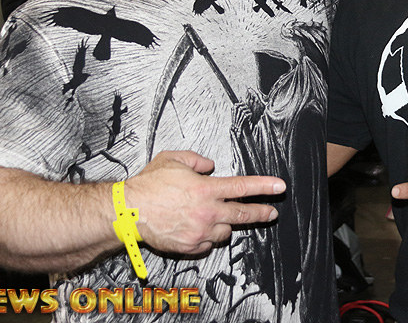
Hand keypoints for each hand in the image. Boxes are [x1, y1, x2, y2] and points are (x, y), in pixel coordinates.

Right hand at [125, 150, 284, 254]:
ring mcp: (200, 232)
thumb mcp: (173, 159)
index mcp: (206, 190)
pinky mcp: (190, 247)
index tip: (279, 188)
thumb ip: (196, 160)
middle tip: (271, 212)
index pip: (243, 187)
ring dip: (225, 224)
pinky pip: (207, 244)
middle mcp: (207, 212)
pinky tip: (199, 229)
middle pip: (243, 214)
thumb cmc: (149, 186)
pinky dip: (207, 237)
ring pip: (225, 231)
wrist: (128, 211)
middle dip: (261, 213)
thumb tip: (209, 166)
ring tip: (216, 217)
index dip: (264, 187)